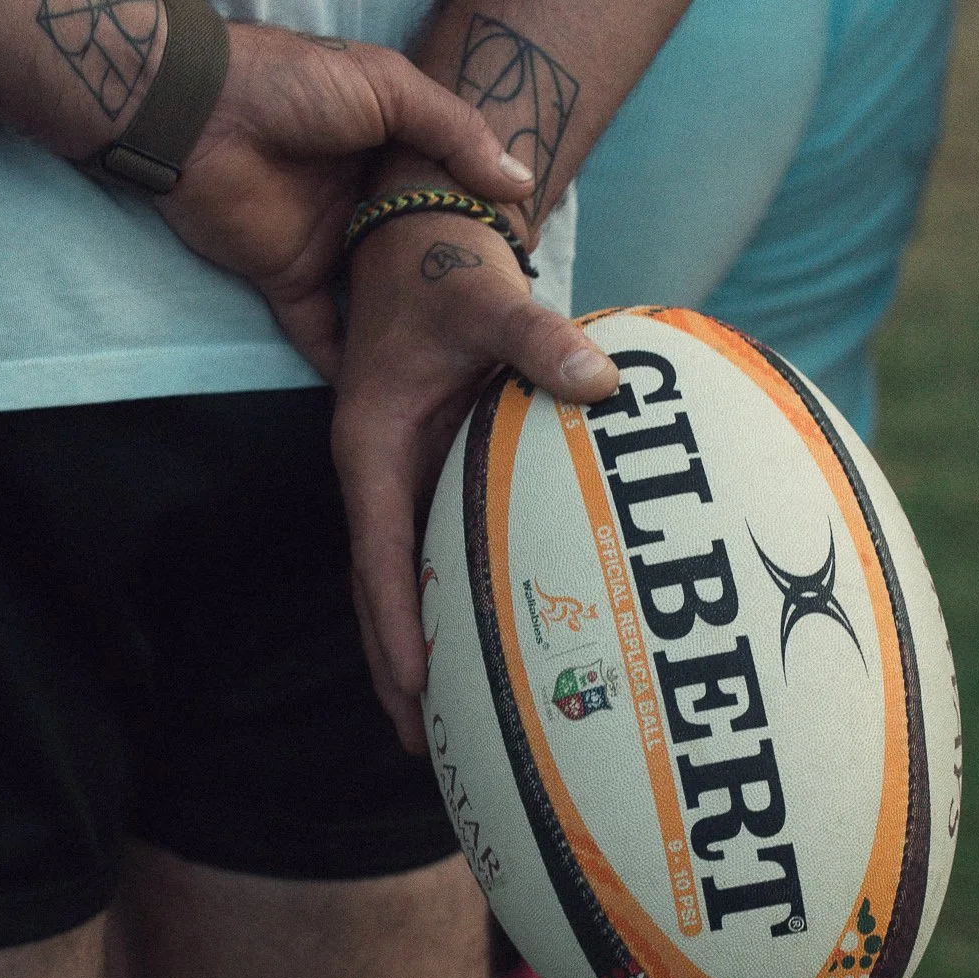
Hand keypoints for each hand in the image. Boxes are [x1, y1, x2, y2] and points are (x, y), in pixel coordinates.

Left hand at [153, 26, 535, 379]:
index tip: (521, 265)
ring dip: (406, 334)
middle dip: (451, 291)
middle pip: (414, 257)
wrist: (199, 108)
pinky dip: (343, 363)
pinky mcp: (285, 278)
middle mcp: (362, 205)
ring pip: (374, 301)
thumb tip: (518, 184)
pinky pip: (318, 332)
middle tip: (501, 334)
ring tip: (458, 374)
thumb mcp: (390, 87)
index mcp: (389, 154)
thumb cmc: (293, 84)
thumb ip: (456, 131)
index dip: (479, 228)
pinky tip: (386, 395)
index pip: (445, 198)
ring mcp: (325, 246)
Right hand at [334, 210, 619, 750]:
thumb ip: (541, 339)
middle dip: (396, 669)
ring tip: (444, 725)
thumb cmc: (445, 268)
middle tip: (427, 746)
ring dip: (415, 648)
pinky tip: (481, 643)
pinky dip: (444, 602)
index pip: (376, 552)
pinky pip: (428, 551)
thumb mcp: (488, 297)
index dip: (392, 625)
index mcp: (371, 445)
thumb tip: (607, 382)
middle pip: (376, 590)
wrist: (418, 231)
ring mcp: (400, 477)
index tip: (413, 690)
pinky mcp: (427, 471)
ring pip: (397, 580)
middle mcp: (377, 472)